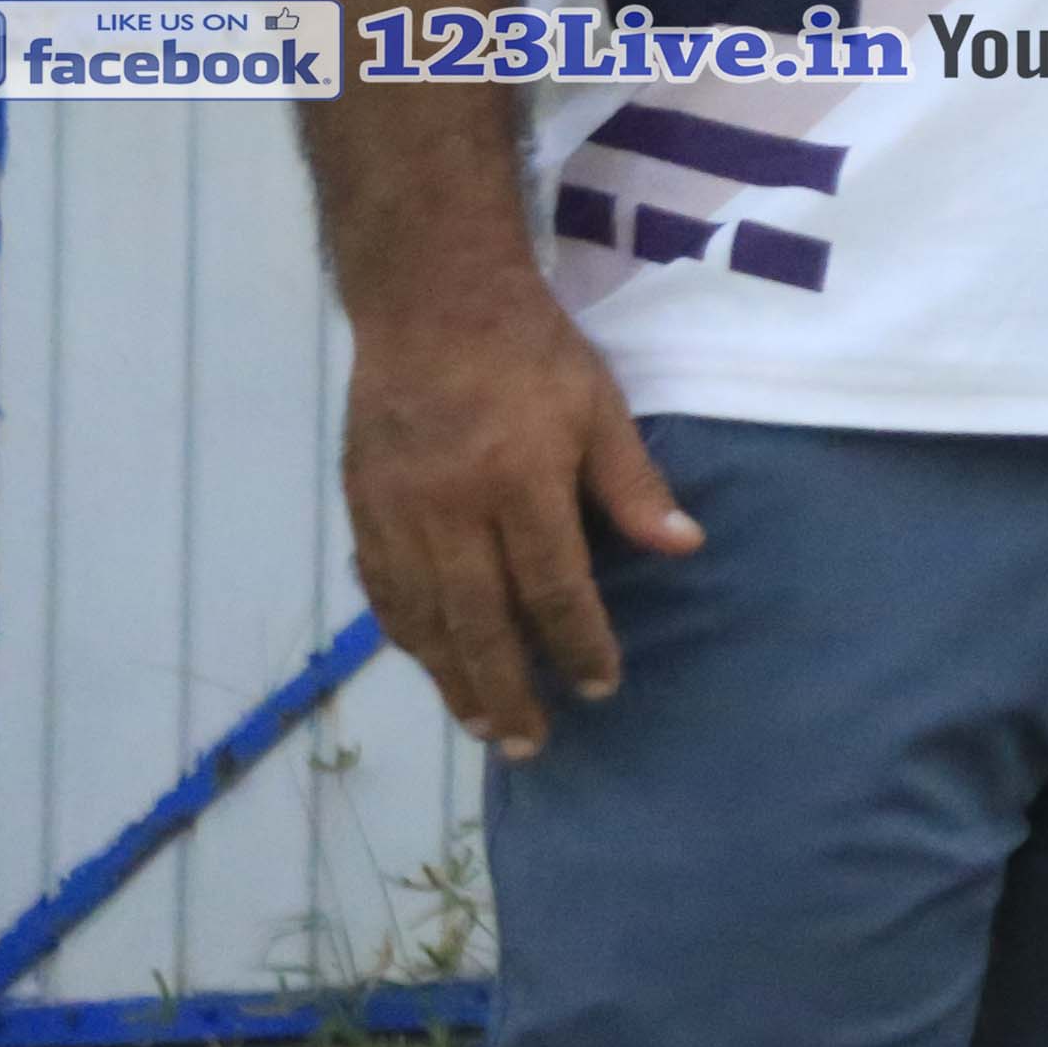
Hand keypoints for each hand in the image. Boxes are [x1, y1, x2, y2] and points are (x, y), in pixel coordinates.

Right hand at [340, 266, 700, 760]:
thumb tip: (684, 548)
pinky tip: (429, 660)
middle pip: (479, 620)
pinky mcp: (363, 505)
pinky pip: (381, 587)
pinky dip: (407, 633)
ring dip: (451, 677)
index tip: (601, 686)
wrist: (430, 302)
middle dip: (508, 688)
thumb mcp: (600, 407)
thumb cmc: (531, 352)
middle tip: (533, 744)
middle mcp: (450, 508)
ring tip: (483, 723)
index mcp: (518, 482)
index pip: (552, 587)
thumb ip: (634, 485)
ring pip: (422, 616)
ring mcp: (397, 511)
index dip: (578, 644)